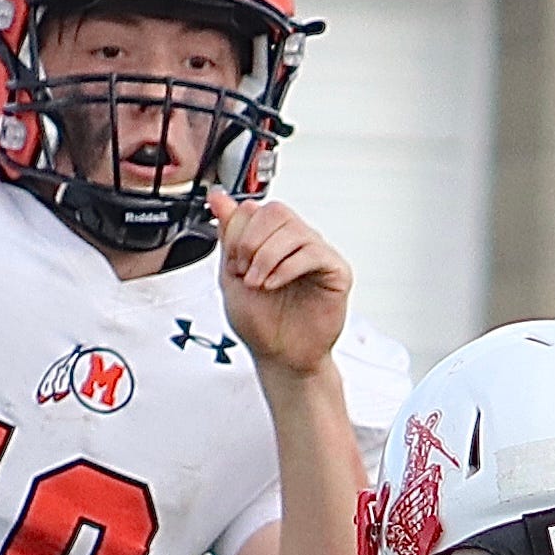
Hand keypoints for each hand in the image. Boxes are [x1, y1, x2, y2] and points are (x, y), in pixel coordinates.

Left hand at [212, 192, 349, 375]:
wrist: (280, 357)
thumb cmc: (261, 323)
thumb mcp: (230, 274)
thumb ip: (228, 234)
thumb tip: (218, 197)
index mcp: (271, 239)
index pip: (255, 208)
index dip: (238, 232)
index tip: (233, 261)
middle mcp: (295, 243)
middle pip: (275, 212)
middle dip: (251, 241)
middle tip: (244, 271)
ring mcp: (317, 255)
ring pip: (293, 230)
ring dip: (267, 257)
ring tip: (258, 283)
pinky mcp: (335, 272)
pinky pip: (313, 253)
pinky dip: (287, 268)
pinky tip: (274, 285)